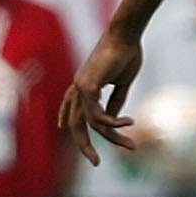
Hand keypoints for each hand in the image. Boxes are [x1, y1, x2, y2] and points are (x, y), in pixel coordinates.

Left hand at [56, 26, 144, 164]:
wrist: (125, 34)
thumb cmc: (126, 53)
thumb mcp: (121, 82)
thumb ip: (115, 100)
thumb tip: (113, 118)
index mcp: (84, 84)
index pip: (70, 107)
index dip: (66, 119)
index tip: (63, 130)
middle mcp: (78, 87)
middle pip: (75, 124)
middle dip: (84, 145)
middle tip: (96, 162)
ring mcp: (81, 87)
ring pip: (91, 124)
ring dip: (113, 137)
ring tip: (131, 145)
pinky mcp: (89, 86)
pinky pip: (98, 115)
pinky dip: (114, 122)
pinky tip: (128, 122)